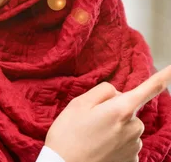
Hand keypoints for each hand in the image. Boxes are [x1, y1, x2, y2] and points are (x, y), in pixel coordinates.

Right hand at [45, 65, 170, 161]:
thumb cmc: (68, 135)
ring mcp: (134, 146)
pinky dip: (114, 144)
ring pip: (127, 127)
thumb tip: (117, 94)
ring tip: (90, 137)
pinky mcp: (132, 160)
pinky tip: (98, 149)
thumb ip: (101, 92)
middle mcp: (133, 127)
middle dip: (113, 111)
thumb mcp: (78, 104)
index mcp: (120, 109)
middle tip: (89, 121)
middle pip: (128, 109)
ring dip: (113, 129)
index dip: (163, 77)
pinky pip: (126, 144)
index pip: (147, 89)